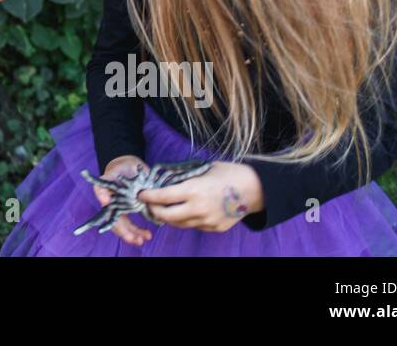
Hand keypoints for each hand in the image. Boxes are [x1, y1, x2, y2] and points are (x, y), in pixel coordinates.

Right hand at [94, 156, 151, 246]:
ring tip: (146, 237)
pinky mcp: (138, 207)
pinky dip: (142, 228)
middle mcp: (118, 208)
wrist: (129, 164)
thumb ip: (103, 187)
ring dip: (136, 234)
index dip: (121, 230)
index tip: (130, 236)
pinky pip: (139, 220)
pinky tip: (148, 232)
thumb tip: (104, 202)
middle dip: (129, 235)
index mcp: (110, 203)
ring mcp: (127, 208)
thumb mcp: (109, 176)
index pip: (113, 221)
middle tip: (139, 240)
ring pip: (129, 226)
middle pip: (121, 226)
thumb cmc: (117, 169)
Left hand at [138, 161, 261, 232]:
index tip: (141, 194)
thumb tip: (166, 178)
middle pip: (167, 216)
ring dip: (169, 218)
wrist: (255, 189)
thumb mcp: (204, 169)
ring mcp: (207, 221)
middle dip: (154, 211)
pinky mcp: (215, 228)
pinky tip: (185, 212)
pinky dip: (187, 220)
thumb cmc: (229, 173)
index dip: (149, 196)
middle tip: (150, 206)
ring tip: (164, 210)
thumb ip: (185, 177)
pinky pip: (194, 226)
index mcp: (194, 191)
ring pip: (180, 224)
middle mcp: (198, 209)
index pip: (163, 197)